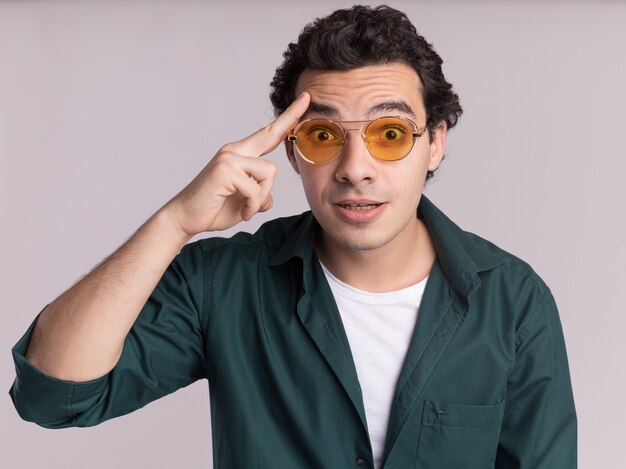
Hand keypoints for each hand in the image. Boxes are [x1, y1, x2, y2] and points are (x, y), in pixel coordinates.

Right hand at [164, 92, 309, 237]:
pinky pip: (256, 189)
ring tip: (247, 208)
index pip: (268, 134)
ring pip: (269, 172)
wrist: (186, 218)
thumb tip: (268, 200)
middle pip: (272, 134)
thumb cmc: (214, 209)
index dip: (288, 118)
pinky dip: (252, 205)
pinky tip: (242, 212)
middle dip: (292, 117)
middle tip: (308, 96)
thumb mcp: (245, 203)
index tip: (305, 99)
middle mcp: (234, 151)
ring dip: (262, 196)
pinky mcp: (225, 170)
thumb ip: (259, 197)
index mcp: (240, 154)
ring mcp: (229, 158)